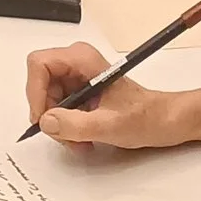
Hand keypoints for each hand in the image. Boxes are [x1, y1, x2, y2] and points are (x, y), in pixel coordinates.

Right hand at [25, 42, 184, 149]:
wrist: (165, 121)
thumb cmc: (146, 117)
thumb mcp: (110, 125)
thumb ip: (76, 124)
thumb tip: (46, 121)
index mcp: (82, 59)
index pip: (39, 65)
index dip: (35, 92)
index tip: (43, 119)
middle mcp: (77, 63)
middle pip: (41, 85)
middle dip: (50, 114)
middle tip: (65, 136)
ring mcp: (78, 77)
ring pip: (48, 99)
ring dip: (59, 125)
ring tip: (79, 141)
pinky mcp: (81, 91)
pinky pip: (59, 107)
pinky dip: (66, 126)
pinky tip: (83, 138)